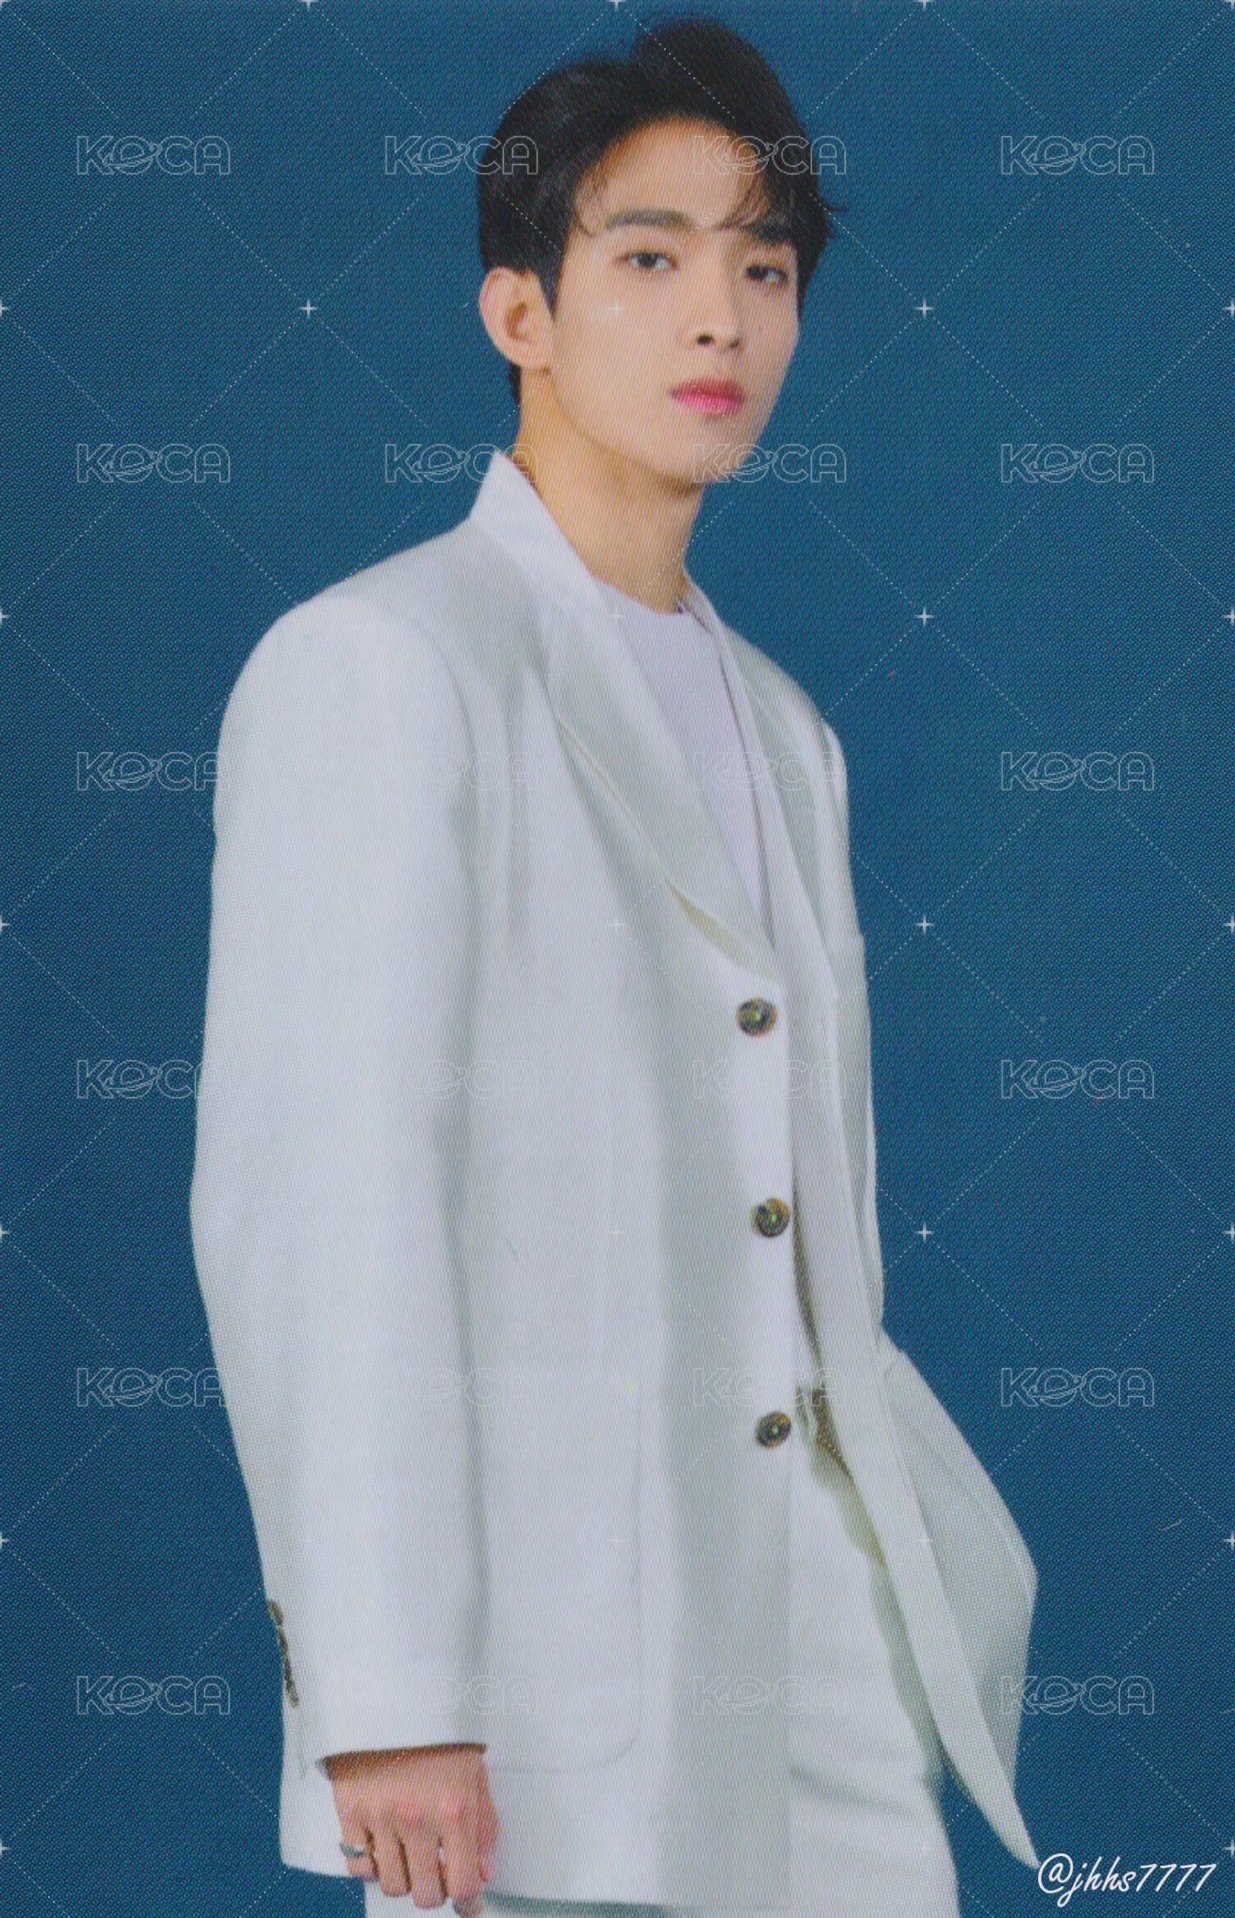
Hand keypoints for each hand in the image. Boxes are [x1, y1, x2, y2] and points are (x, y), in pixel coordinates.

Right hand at [325, 1744, 498, 1903]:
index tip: (469, 1903)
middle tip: (438, 1872)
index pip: (464, 1883)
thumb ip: (484, 1824)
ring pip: (391, 1885)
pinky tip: (382, 1847)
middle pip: (425, 1894)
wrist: (394, 1693)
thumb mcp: (475, 1770)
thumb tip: (485, 1873)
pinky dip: (371, 1865)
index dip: (469, 1901)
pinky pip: (358, 1865)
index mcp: (454, 1809)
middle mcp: (416, 1820)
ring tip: (410, 1855)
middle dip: (436, 1890)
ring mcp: (380, 1818)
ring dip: (404, 1878)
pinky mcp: (350, 1811)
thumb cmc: (442, 1729)